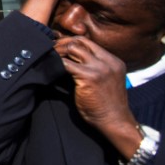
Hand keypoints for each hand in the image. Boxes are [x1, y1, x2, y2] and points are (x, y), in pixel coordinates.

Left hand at [54, 36, 141, 159]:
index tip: (58, 45)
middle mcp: (108, 61)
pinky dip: (57, 62)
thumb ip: (92, 67)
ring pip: (73, 48)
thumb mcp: (103, 80)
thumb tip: (69, 57)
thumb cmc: (105, 105)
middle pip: (80, 41)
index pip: (88, 42)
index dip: (70, 41)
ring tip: (49, 56)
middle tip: (50, 49)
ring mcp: (100, 68)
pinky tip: (51, 66)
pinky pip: (66, 63)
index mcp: (113, 61)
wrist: (115, 122)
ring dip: (59, 51)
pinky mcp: (89, 76)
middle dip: (62, 43)